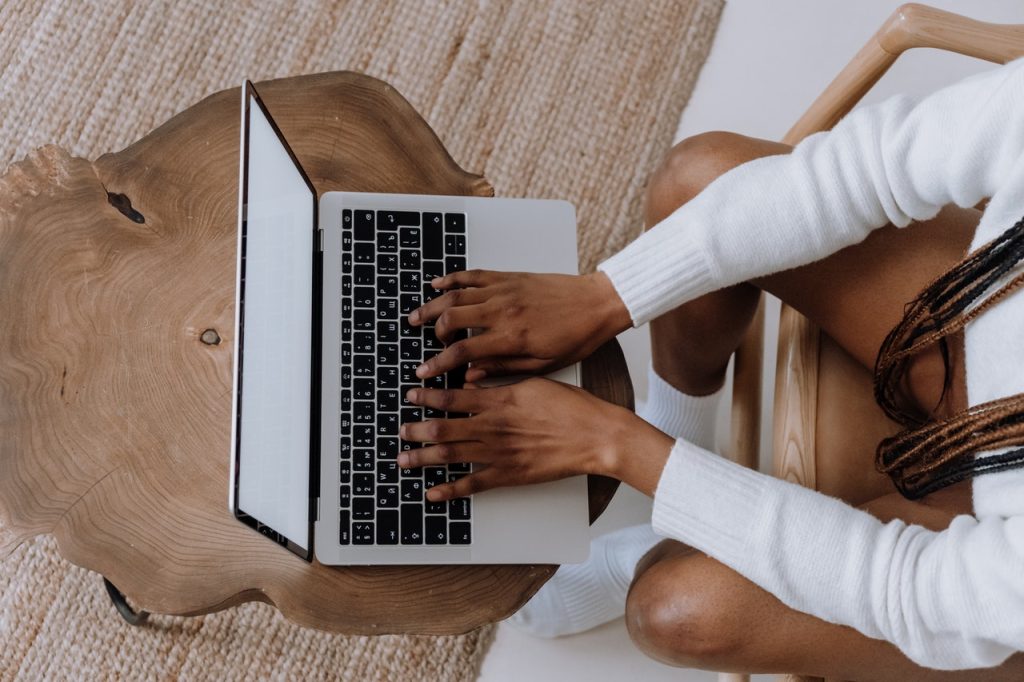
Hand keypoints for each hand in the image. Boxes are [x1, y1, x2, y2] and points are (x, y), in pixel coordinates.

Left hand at [398, 378, 673, 500]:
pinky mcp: (510, 475)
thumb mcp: (533, 383)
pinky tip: (433, 492)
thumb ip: (500, 384)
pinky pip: (473, 484)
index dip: (427, 397)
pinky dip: (450, 490)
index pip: (452, 398)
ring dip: (424, 458)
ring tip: (404, 460)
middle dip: (416, 430)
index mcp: (499, 401)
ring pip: (451, 455)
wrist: (596, 436)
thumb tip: (472, 383)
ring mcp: (499, 453)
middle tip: (400, 430)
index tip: (411, 395)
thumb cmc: (571, 407)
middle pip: (444, 428)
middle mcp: (493, 427)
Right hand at [409, 270, 630, 380]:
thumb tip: (472, 376)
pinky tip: (438, 284)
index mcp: (511, 337)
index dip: (438, 364)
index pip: (463, 352)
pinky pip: (473, 275)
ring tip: (417, 315)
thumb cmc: (576, 337)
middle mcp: (503, 311)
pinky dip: (452, 279)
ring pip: (456, 295)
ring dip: (432, 305)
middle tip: (421, 341)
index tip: (424, 372)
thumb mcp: (542, 365)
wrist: (596, 303)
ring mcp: (504, 290)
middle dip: (431, 332)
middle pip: (451, 319)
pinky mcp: (508, 277)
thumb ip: (503, 369)